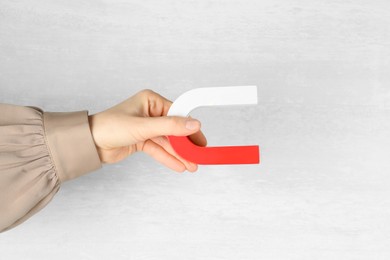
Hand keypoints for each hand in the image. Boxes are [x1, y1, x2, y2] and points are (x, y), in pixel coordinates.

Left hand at [88, 89, 206, 171]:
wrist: (89, 144)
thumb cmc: (109, 127)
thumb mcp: (143, 127)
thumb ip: (170, 126)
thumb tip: (194, 124)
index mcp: (151, 101)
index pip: (177, 113)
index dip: (190, 128)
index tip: (201, 140)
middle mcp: (150, 112)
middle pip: (174, 129)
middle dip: (185, 145)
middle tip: (199, 156)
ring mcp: (146, 127)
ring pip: (168, 142)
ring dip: (179, 154)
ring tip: (192, 165)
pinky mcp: (142, 140)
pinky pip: (159, 149)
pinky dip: (168, 158)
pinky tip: (179, 165)